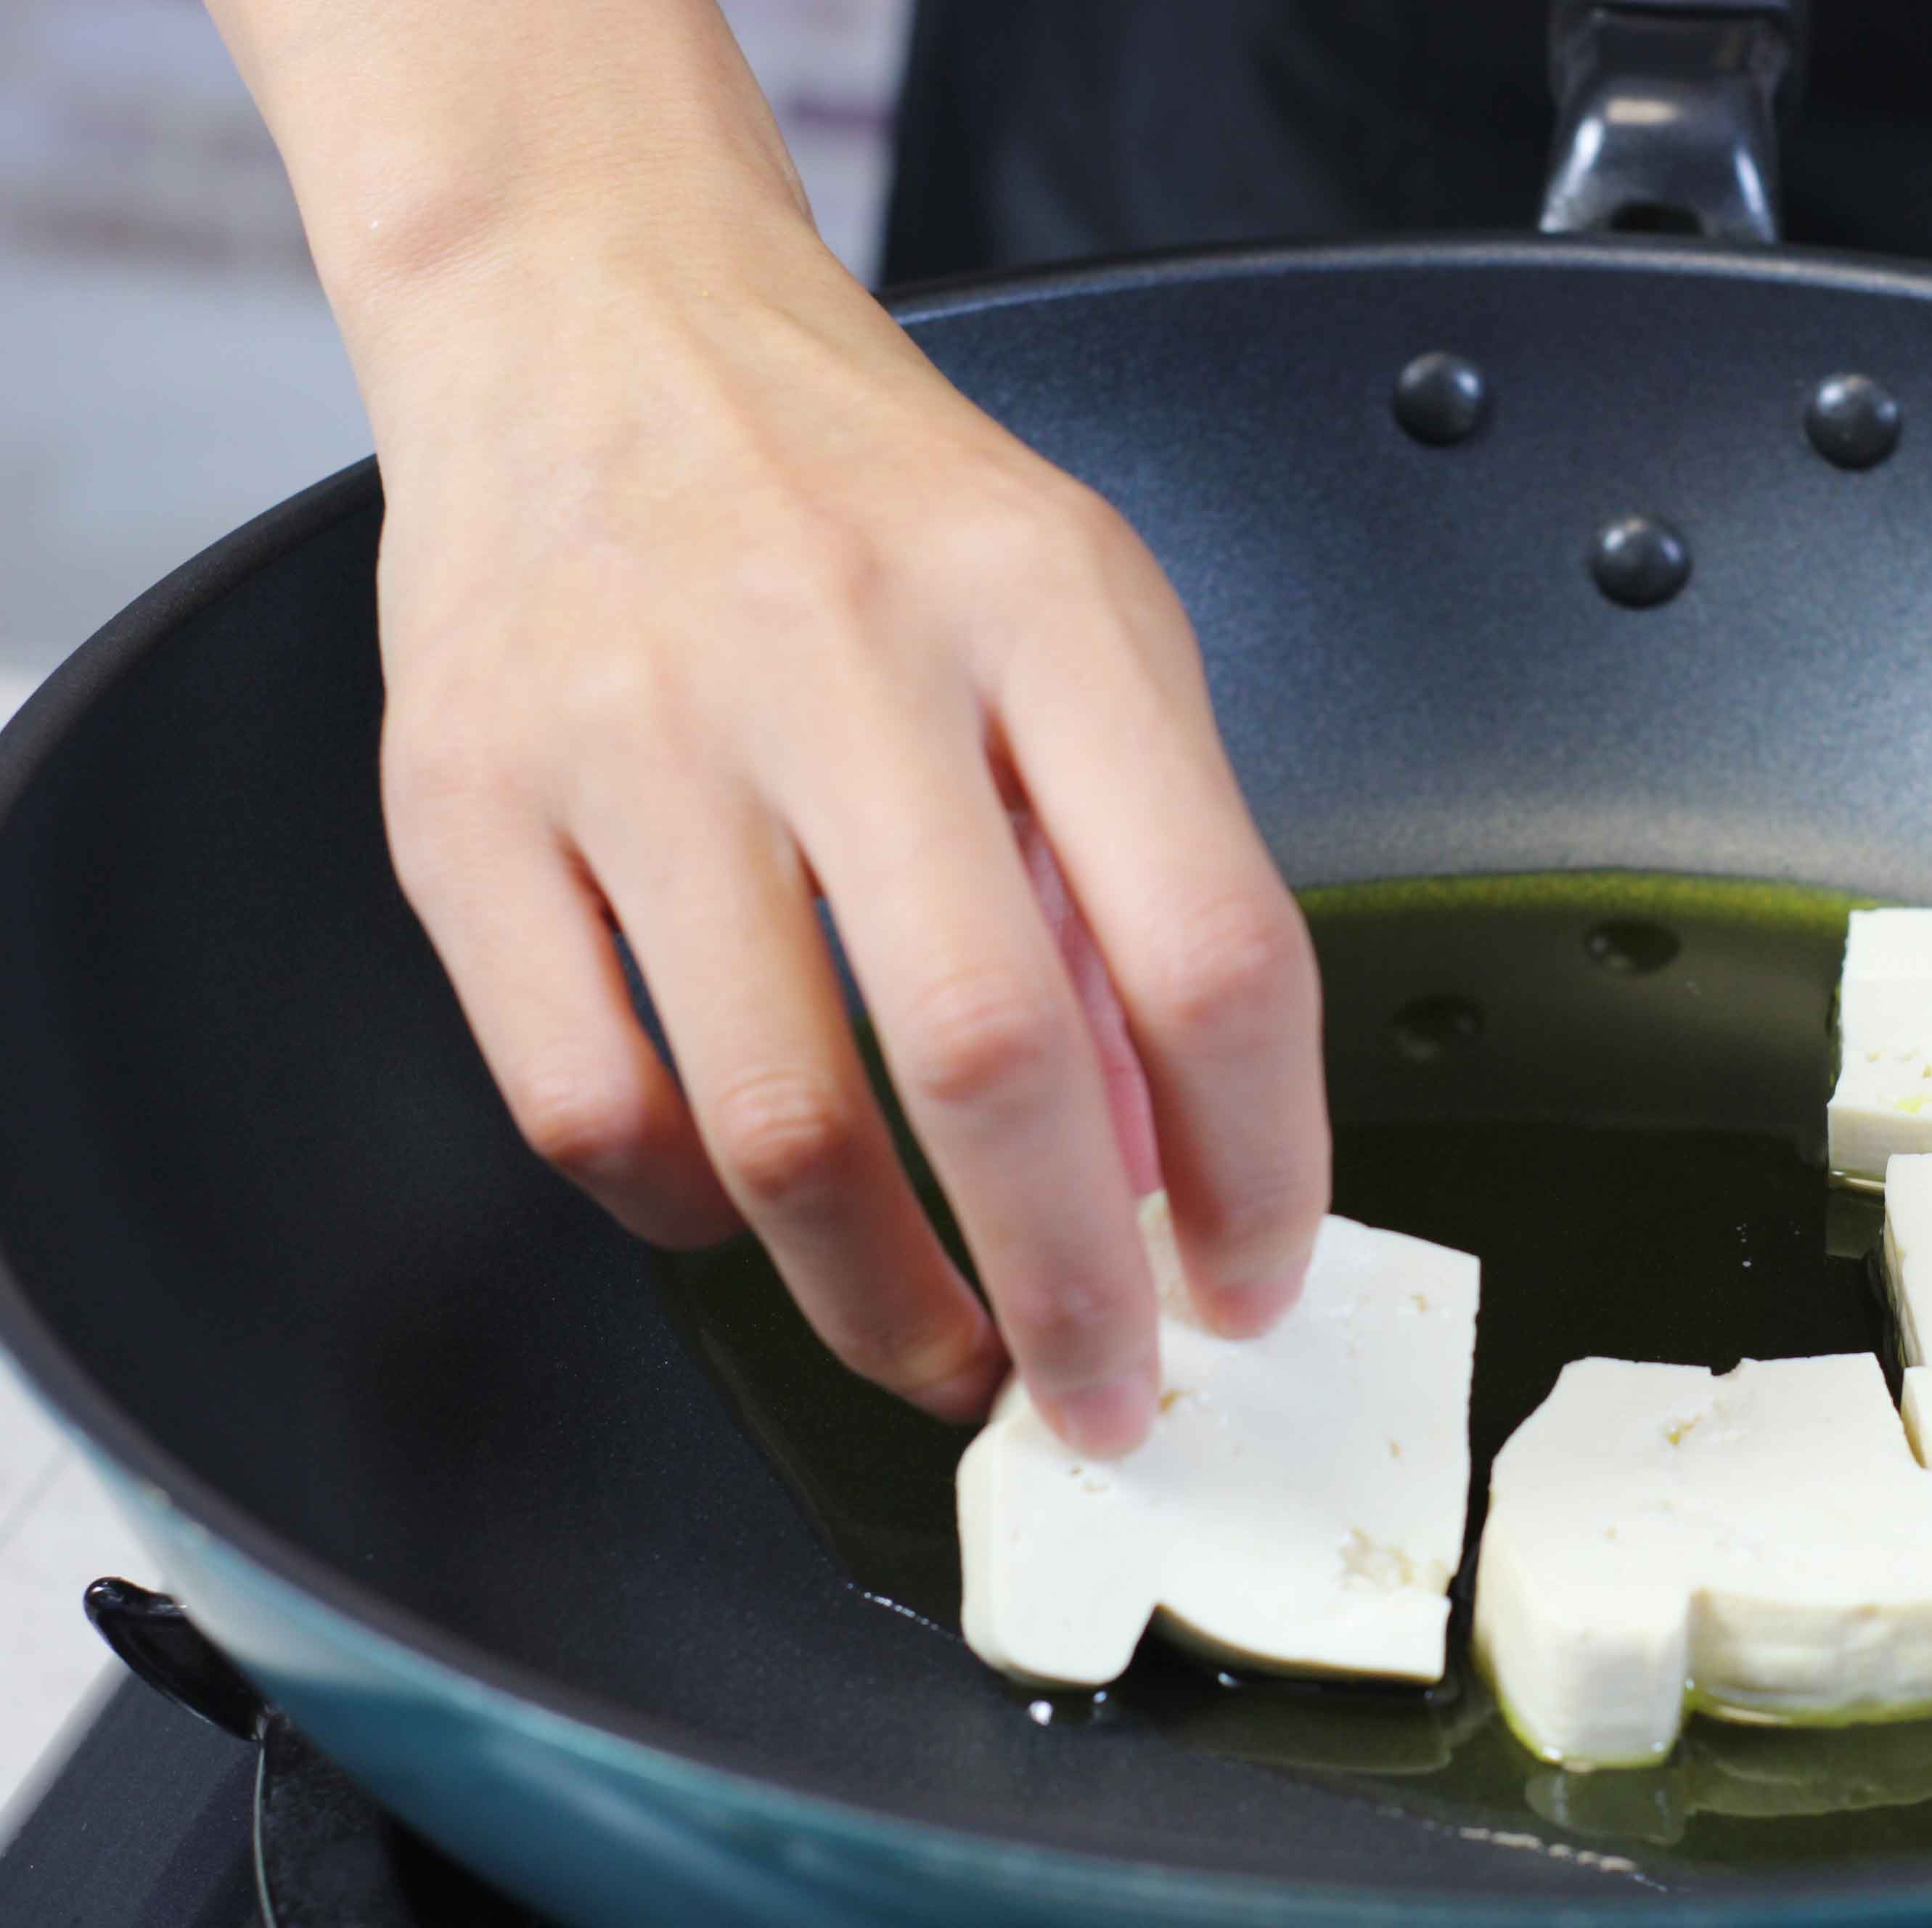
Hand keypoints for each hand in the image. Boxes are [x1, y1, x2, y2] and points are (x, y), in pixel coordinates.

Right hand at [364, 206, 1327, 1456]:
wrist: (597, 321)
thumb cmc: (867, 492)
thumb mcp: (1080, 624)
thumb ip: (1141, 872)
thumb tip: (1161, 1158)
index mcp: (1041, 610)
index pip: (1210, 944)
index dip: (1257, 1163)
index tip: (1250, 1279)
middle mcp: (837, 657)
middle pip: (991, 1056)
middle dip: (1069, 1289)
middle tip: (1102, 1399)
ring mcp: (632, 732)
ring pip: (775, 1119)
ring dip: (879, 1303)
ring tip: (944, 1358)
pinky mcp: (462, 804)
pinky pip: (583, 1100)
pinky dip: (686, 1214)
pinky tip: (747, 1215)